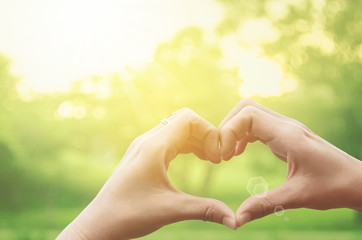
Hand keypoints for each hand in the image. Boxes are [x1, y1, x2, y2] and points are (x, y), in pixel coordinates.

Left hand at [57, 108, 235, 239]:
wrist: (99, 223)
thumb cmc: (128, 214)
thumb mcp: (170, 210)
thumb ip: (204, 210)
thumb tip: (234, 221)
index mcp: (153, 146)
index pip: (188, 118)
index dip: (209, 131)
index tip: (216, 157)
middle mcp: (147, 140)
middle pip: (184, 120)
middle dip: (205, 135)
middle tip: (215, 159)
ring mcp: (144, 146)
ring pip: (176, 129)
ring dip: (196, 139)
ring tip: (209, 159)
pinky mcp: (143, 155)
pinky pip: (169, 139)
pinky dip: (186, 145)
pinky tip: (195, 158)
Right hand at [219, 99, 361, 227]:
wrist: (356, 181)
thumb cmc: (333, 186)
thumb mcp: (297, 196)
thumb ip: (264, 204)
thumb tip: (237, 218)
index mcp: (288, 135)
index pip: (248, 115)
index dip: (229, 130)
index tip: (225, 155)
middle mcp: (286, 126)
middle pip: (246, 108)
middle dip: (227, 127)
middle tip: (222, 153)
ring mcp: (286, 129)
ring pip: (251, 114)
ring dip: (234, 130)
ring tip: (228, 154)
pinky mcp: (286, 135)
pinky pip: (258, 125)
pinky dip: (243, 135)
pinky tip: (240, 153)